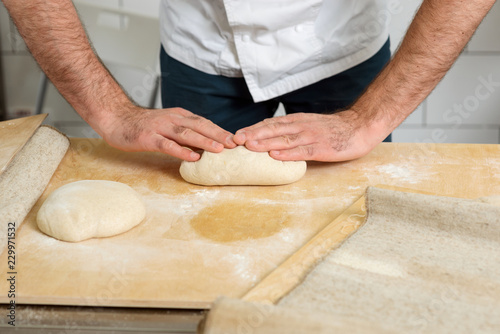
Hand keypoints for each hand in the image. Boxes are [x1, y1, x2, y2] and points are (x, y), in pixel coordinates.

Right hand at [99, 105, 235, 160]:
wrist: (115, 118)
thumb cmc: (142, 125)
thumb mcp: (167, 125)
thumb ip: (184, 133)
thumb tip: (204, 146)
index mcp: (179, 116)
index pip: (204, 123)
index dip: (221, 131)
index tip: (237, 140)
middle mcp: (172, 119)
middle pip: (200, 126)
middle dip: (219, 135)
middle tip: (236, 144)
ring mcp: (160, 128)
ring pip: (186, 134)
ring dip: (204, 141)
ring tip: (220, 149)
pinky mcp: (148, 137)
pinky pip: (167, 144)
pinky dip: (181, 151)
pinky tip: (193, 156)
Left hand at [233, 110, 386, 161]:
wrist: (360, 126)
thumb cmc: (334, 129)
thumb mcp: (310, 124)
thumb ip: (293, 130)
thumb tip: (274, 140)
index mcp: (297, 121)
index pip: (271, 123)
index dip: (253, 128)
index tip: (237, 134)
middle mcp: (301, 126)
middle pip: (272, 129)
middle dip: (252, 134)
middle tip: (235, 139)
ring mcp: (311, 136)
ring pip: (284, 139)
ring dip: (265, 142)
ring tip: (249, 146)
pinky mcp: (321, 148)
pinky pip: (302, 150)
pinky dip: (287, 153)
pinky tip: (275, 156)